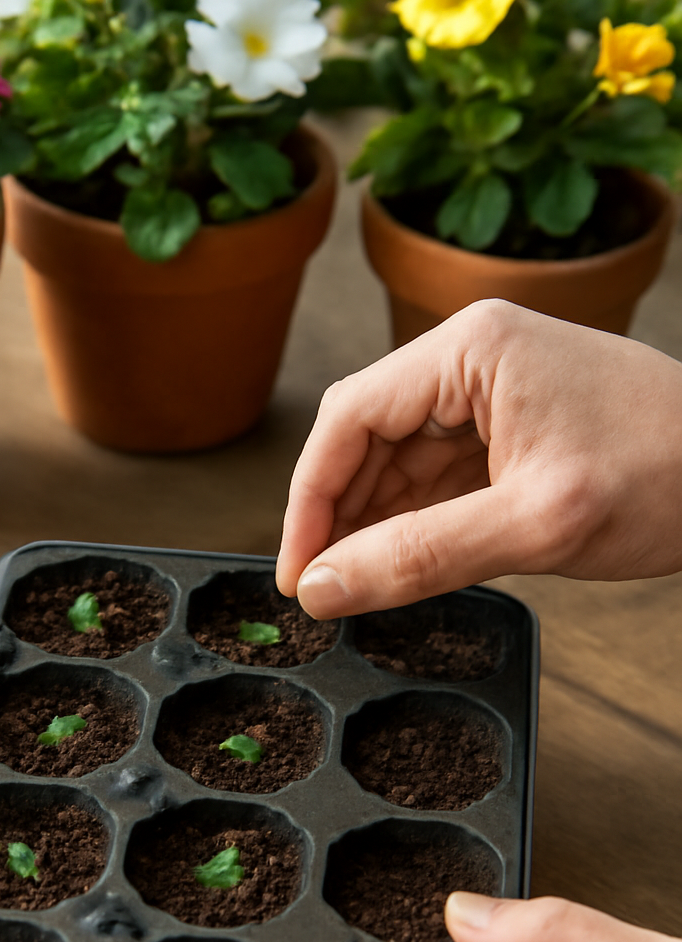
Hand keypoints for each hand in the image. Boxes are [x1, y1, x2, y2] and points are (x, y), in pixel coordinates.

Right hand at [277, 300, 681, 615]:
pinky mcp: (511, 429)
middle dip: (338, 516)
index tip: (296, 572)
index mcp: (470, 349)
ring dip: (373, 525)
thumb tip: (324, 588)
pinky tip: (399, 567)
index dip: (309, 499)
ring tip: (358, 589)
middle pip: (365, 437)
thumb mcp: (535, 524)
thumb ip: (419, 556)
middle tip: (322, 592)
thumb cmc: (669, 475)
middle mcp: (472, 358)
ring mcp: (492, 392)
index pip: (350, 418)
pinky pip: (437, 477)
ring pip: (397, 462)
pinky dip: (414, 523)